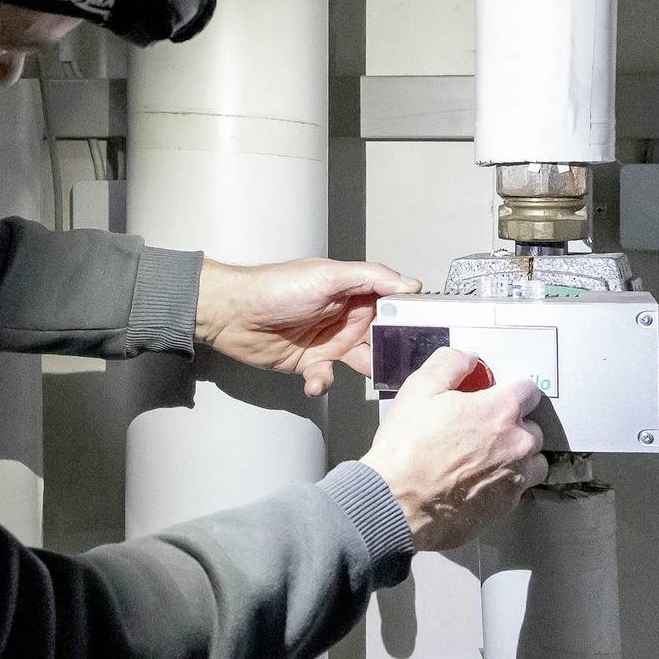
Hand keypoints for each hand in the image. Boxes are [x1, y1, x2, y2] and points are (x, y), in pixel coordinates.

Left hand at [196, 257, 422, 397]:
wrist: (232, 314)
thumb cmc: (274, 288)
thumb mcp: (327, 275)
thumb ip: (370, 277)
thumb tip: (409, 284)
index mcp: (354, 293)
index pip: (393, 304)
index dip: (410, 317)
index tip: (427, 331)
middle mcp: (347, 317)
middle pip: (384, 337)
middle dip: (394, 351)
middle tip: (402, 363)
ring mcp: (330, 341)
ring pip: (363, 362)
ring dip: (367, 371)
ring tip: (368, 375)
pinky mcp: (311, 363)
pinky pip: (328, 378)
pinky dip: (324, 382)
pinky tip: (316, 379)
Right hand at [360, 347, 549, 551]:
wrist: (397, 504)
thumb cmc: (407, 448)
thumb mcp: (419, 389)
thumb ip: (450, 364)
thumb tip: (468, 358)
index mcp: (501, 411)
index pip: (530, 390)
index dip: (510, 390)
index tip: (495, 396)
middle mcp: (518, 444)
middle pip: (533, 427)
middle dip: (512, 425)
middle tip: (480, 430)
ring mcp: (516, 479)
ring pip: (532, 461)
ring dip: (516, 457)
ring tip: (484, 459)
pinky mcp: (507, 507)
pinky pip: (517, 489)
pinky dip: (504, 483)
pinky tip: (476, 483)